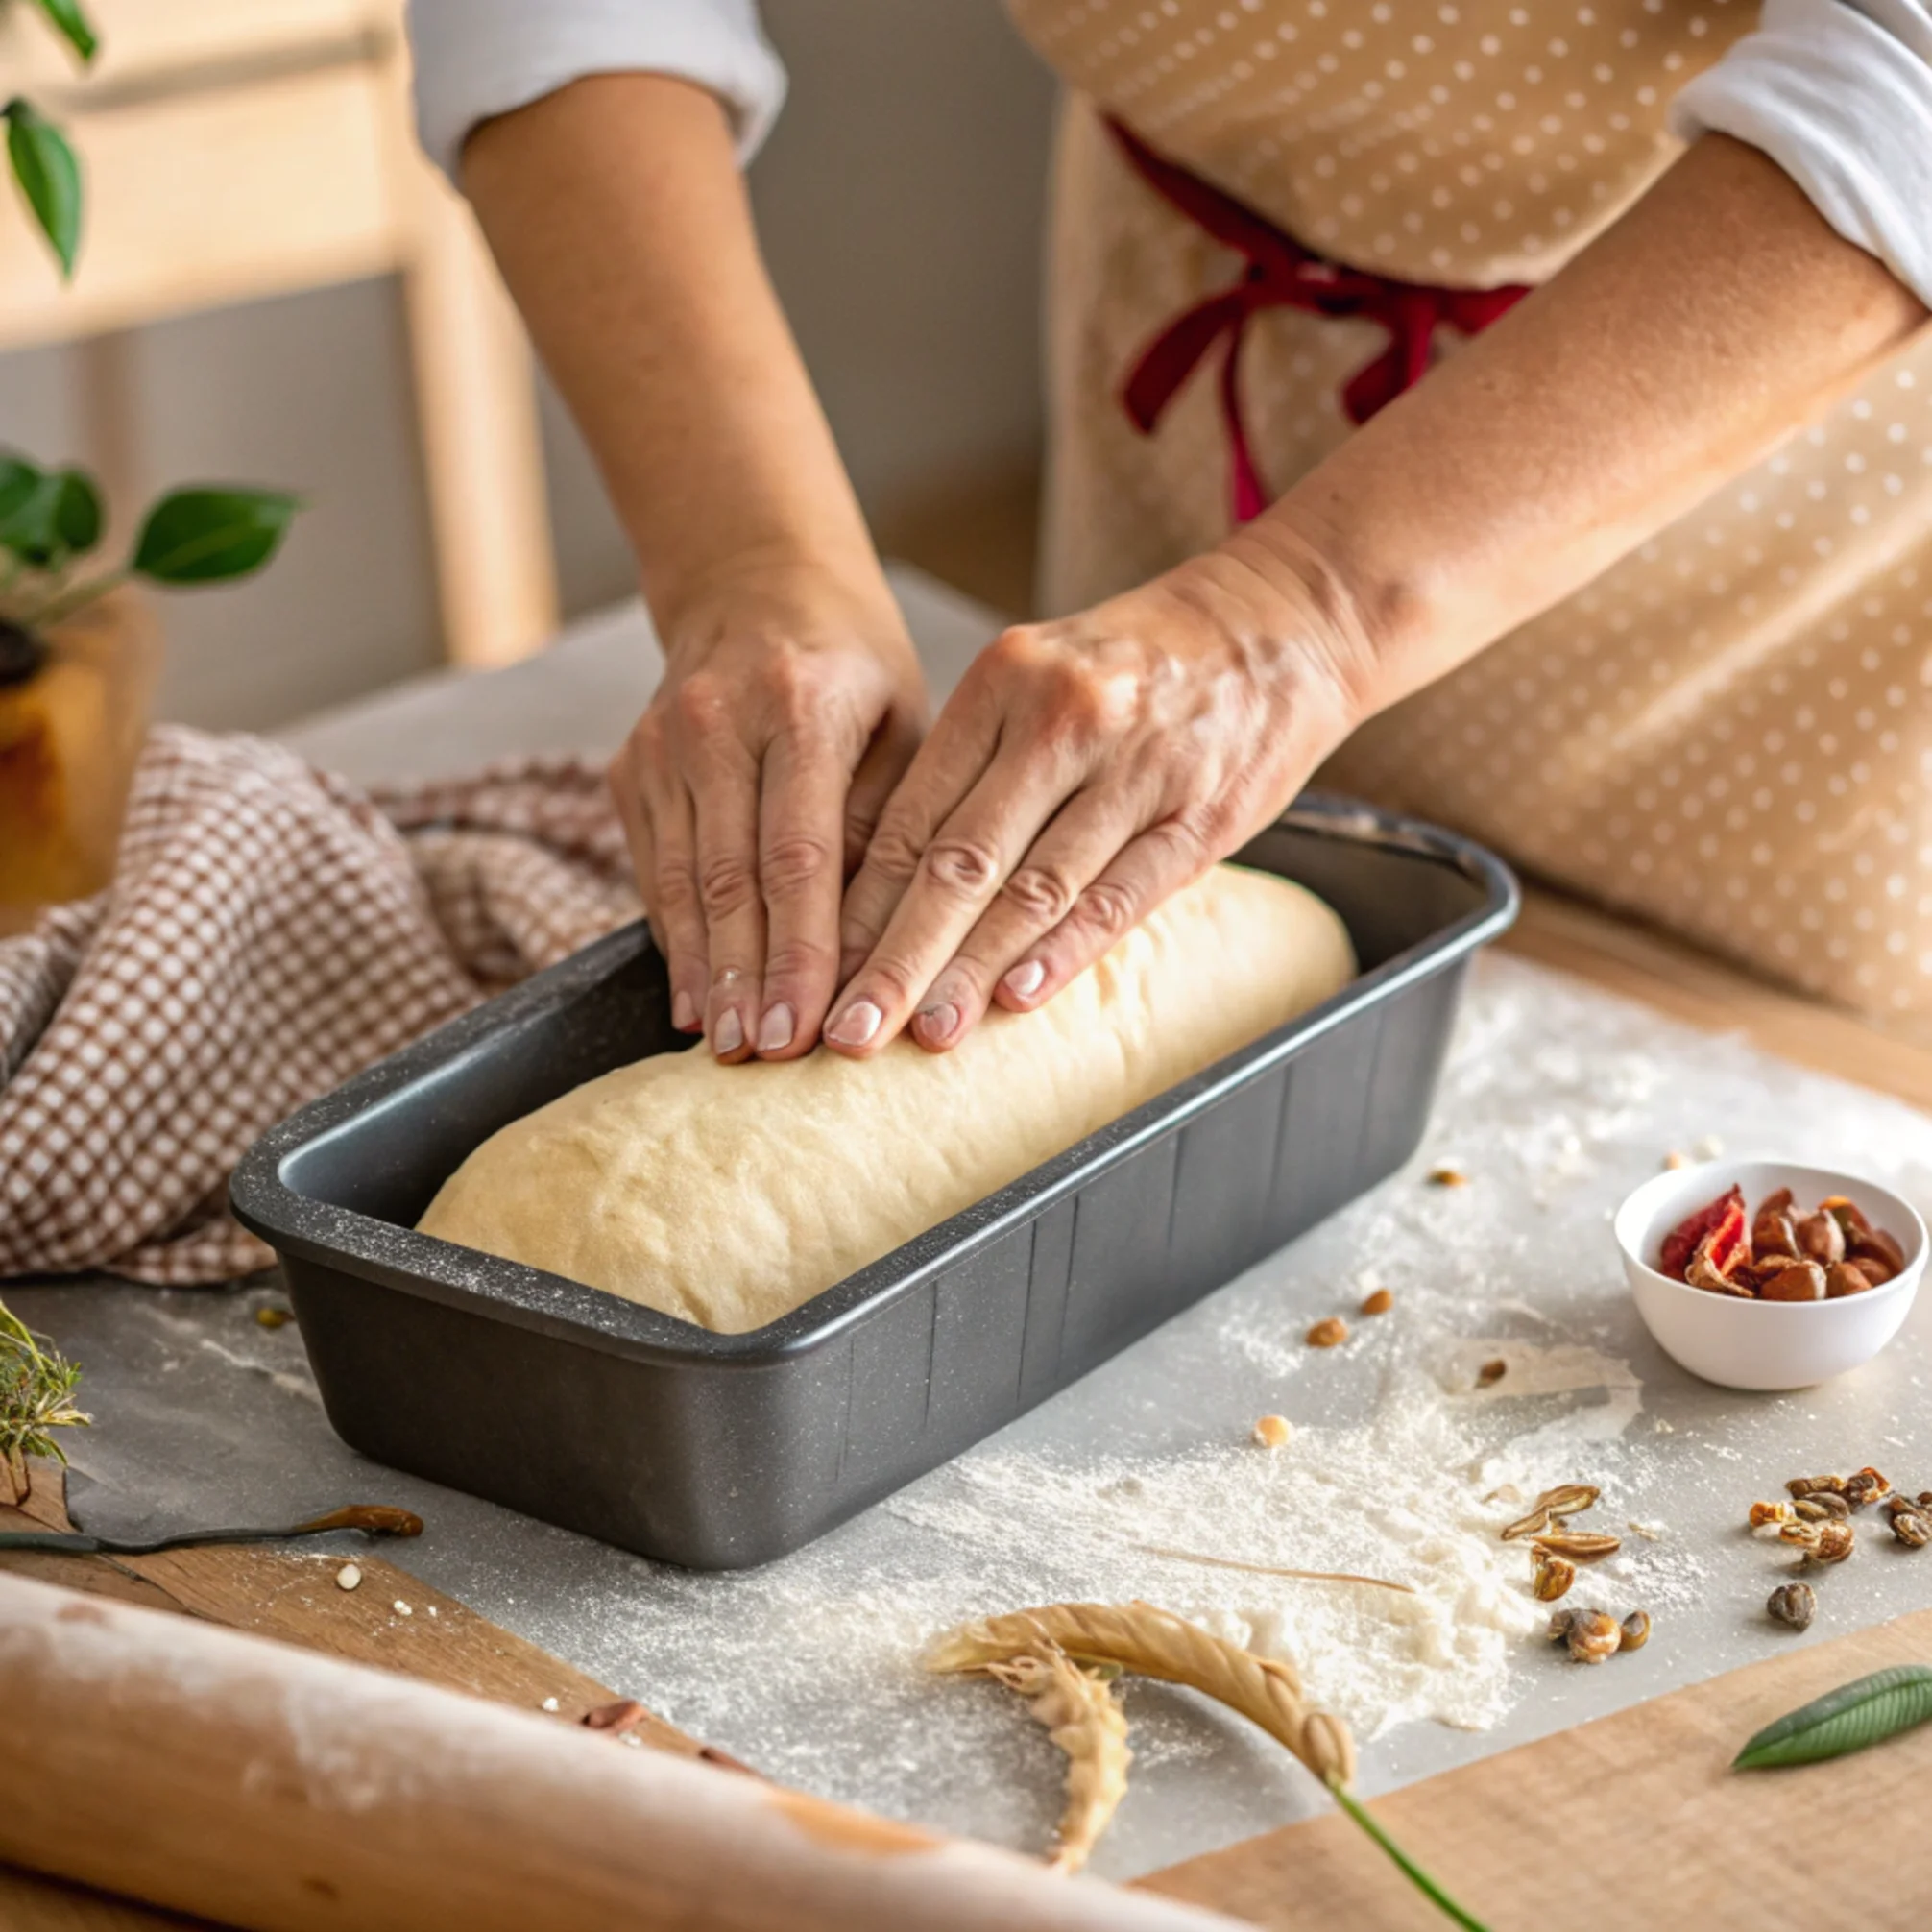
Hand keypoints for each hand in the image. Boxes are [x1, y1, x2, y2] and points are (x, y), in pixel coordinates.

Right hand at [609, 565, 926, 1060]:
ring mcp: (660, 746)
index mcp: (799, 706)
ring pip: (678, 882)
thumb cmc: (855, 669)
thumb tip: (875, 944)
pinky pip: (652, 870)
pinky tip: (697, 996)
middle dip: (748, 978)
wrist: (755, 584)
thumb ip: (890, 823)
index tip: (809, 1024)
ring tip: (727, 1046)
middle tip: (764, 1057)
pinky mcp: (629, 768)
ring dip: (704, 971)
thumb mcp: (903, 723)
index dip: (800, 950)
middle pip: (728, 878)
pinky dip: (675, 937)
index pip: (798, 854)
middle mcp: (715, 723)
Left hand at [821, 548, 1366, 1056]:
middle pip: (958, 859)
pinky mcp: (1200, 814)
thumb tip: (894, 881)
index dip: (860, 906)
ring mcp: (1134, 768)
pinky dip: (1066, 949)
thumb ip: (976, 762)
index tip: (822, 972)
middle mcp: (1062, 719)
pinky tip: (1019, 996)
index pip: (912, 814)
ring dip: (973, 969)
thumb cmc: (1144, 661)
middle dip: (896, 956)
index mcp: (1003, 681)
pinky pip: (1121, 893)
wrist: (1283, 620)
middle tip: (851, 1029)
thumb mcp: (1041, 675)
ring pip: (1034, 887)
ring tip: (925, 1031)